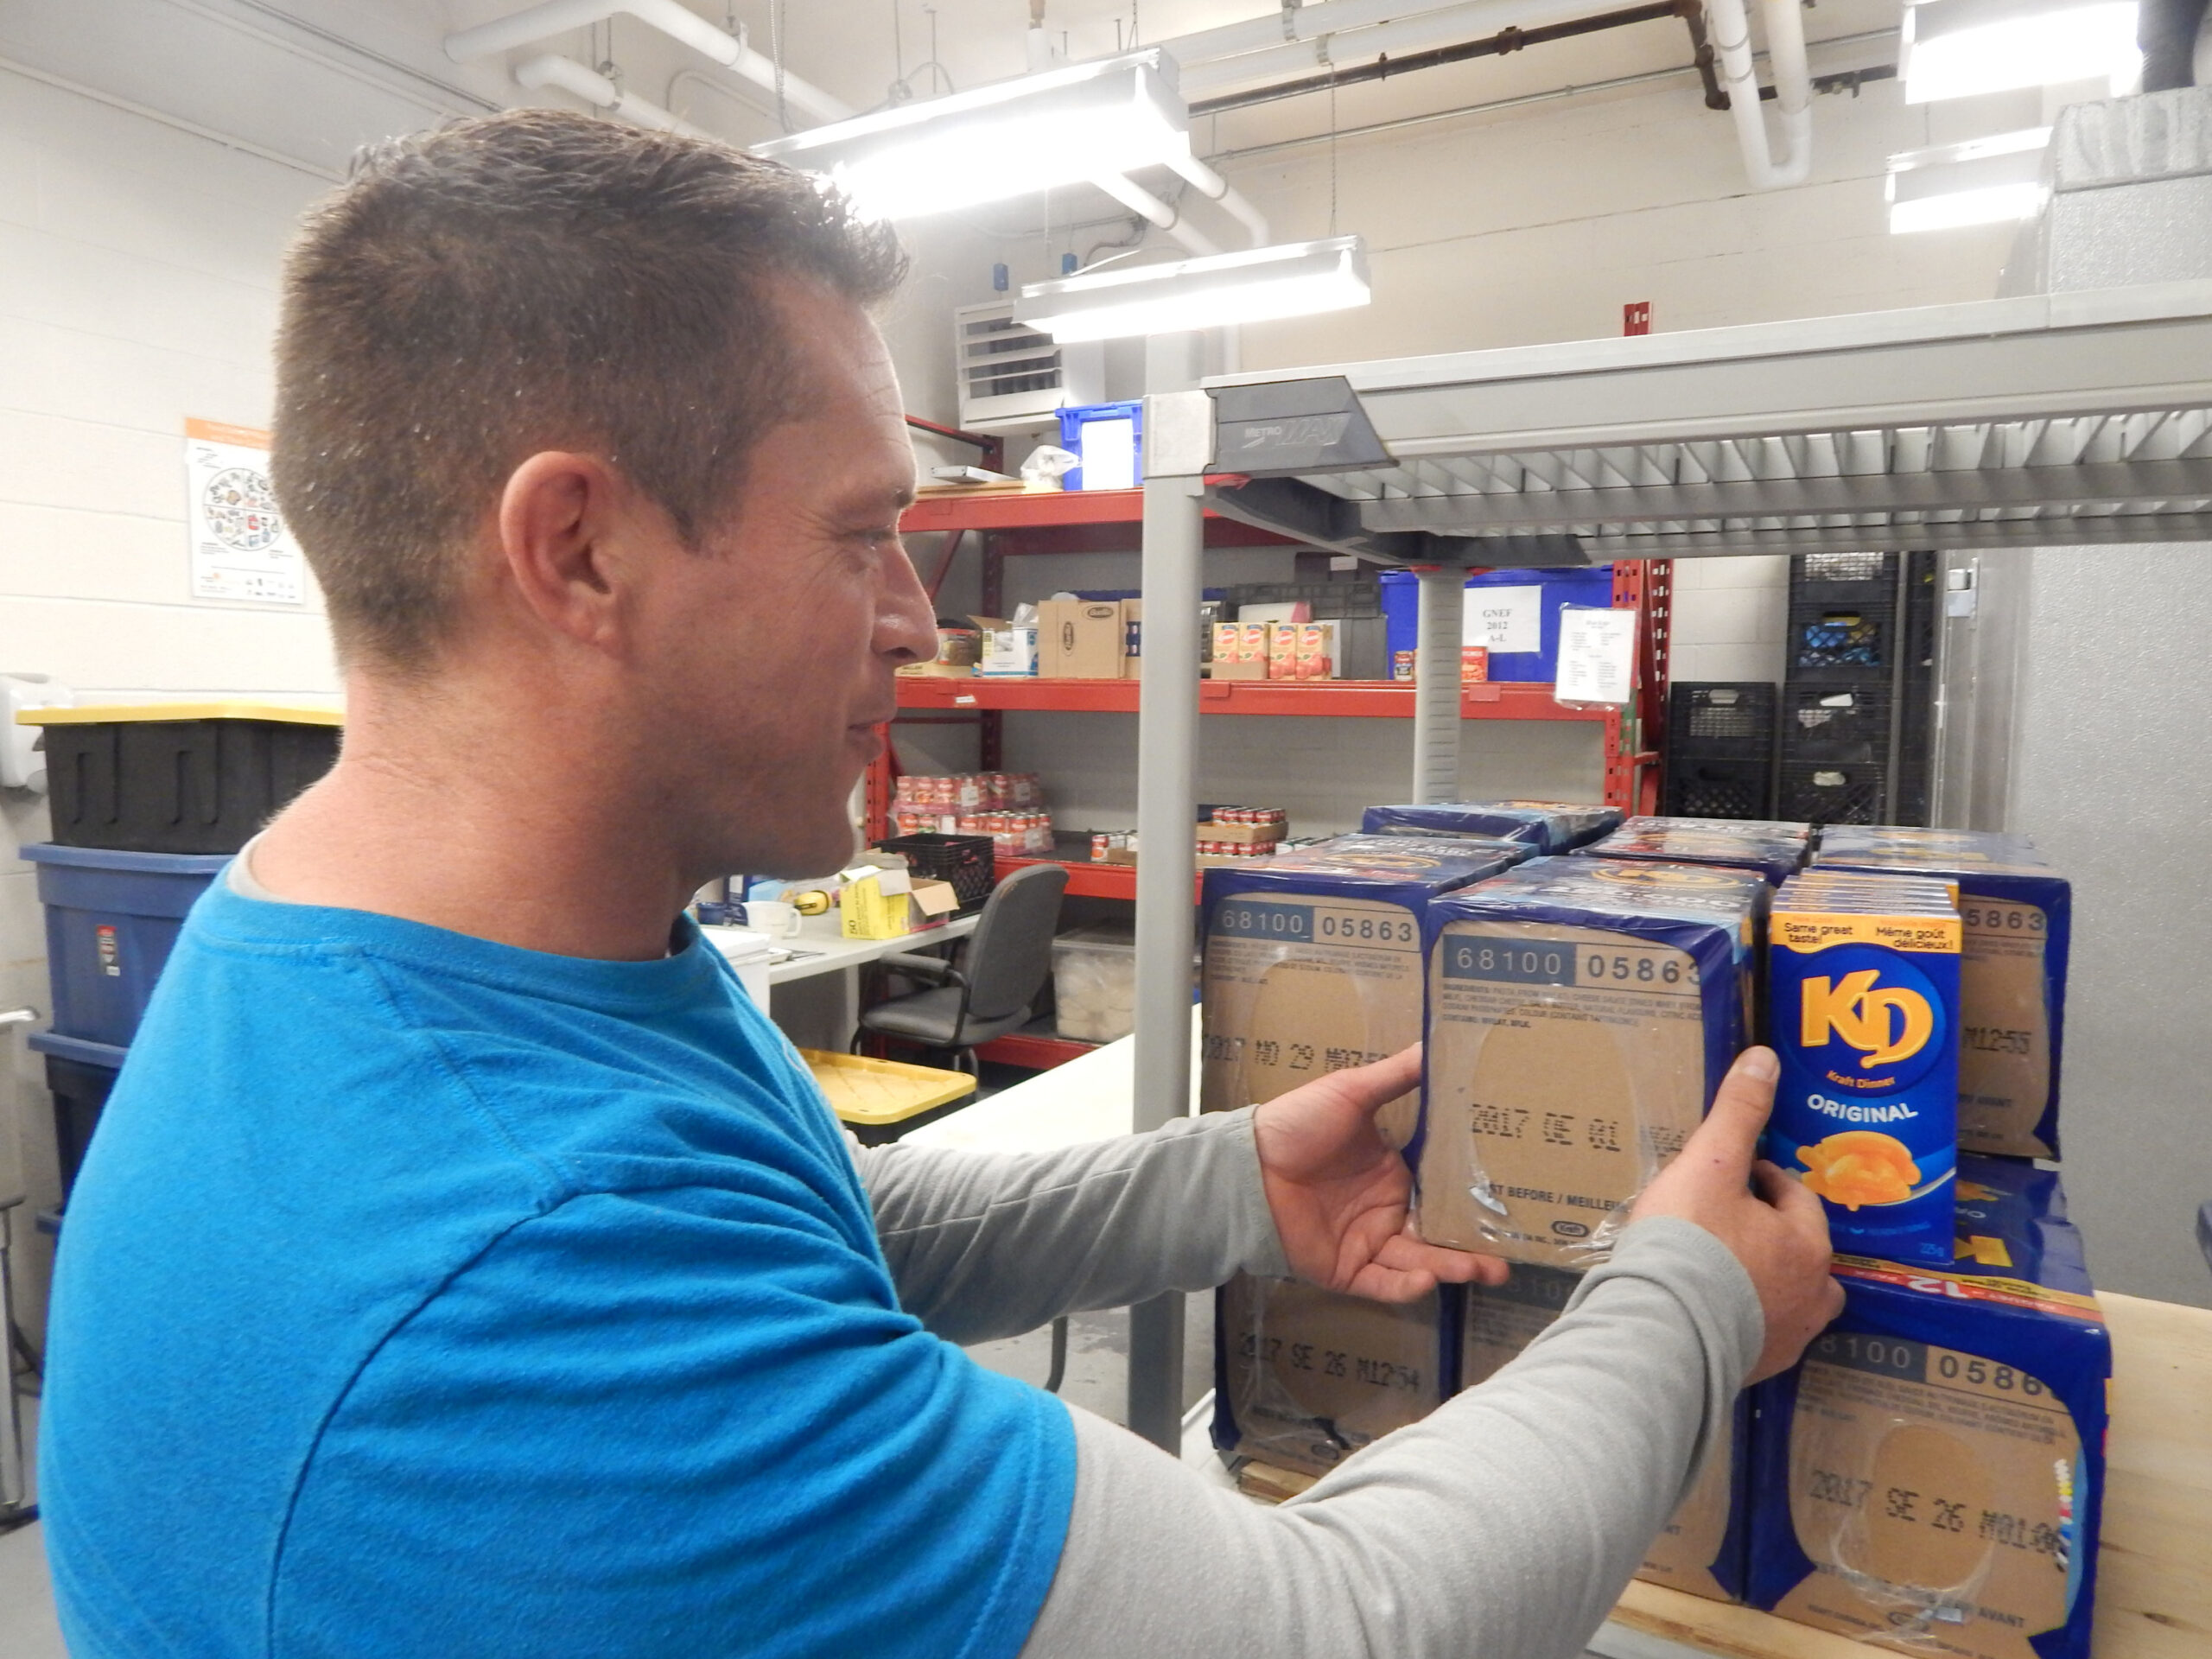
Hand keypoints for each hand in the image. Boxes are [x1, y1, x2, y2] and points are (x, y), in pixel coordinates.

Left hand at [1251, 1045, 1507, 1303]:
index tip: (1511, 1205)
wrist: (1247, 1164)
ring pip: (1419, 1263)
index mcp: (1393, 1174)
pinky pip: (1382, 1284)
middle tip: (1509, 1256)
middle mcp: (1385, 1211)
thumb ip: (1397, 1075)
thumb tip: (1436, 1044)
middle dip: (1474, 1250)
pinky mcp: (1345, 1270)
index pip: (1444, 1194)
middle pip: (1439, 1237)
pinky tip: (1426, 1280)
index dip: (1474, 1204)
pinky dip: (1405, 1286)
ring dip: (1451, 1268)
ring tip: (1483, 1270)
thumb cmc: (1297, 1125)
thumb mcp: (1352, 1093)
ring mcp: (1366, 1243)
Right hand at [1636, 1046, 1843, 1381]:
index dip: (1764, 1179)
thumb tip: (1765, 1055)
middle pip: (1802, 1252)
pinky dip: (1744, 1319)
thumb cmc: (1689, 1243)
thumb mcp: (1709, 1165)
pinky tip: (1711, 1311)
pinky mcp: (1757, 1368)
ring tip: (1726, 1270)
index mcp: (1806, 1244)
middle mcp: (1811, 1295)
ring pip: (1790, 1299)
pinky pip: (1760, 1336)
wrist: (1660, 1331)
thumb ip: (1738, 1113)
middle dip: (1772, 1233)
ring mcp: (1787, 1338)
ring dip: (1767, 1281)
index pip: (1796, 1198)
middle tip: (1728, 1221)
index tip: (1733, 1174)